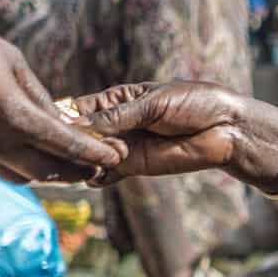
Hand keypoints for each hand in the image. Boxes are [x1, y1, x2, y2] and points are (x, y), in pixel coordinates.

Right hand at [0, 14, 122, 184]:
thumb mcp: (9, 59)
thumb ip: (38, 95)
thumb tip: (61, 121)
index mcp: (11, 115)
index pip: (65, 144)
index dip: (95, 153)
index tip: (118, 155)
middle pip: (49, 171)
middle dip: (80, 171)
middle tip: (103, 165)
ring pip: (24, 176)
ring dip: (52, 174)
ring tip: (75, 166)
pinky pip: (0, 169)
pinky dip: (24, 169)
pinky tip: (37, 159)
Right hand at [74, 82, 259, 182]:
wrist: (225, 129)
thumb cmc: (195, 104)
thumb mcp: (154, 103)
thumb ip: (119, 116)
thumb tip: (80, 125)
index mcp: (117, 100)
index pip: (80, 108)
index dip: (65, 115)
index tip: (52, 121)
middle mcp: (116, 124)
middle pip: (81, 134)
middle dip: (72, 140)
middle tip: (68, 145)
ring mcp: (123, 147)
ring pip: (90, 155)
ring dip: (83, 158)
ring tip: (85, 159)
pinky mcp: (134, 168)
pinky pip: (106, 174)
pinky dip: (95, 176)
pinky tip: (92, 175)